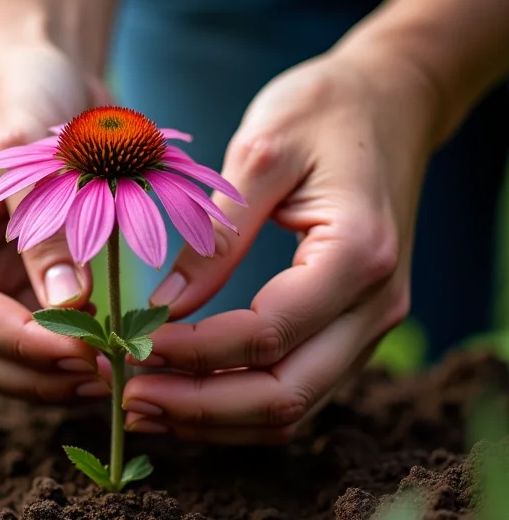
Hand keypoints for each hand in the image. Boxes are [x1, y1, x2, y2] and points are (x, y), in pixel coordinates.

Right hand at [0, 39, 110, 400]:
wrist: (40, 78)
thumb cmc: (26, 90)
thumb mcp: (34, 139)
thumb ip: (46, 219)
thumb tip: (68, 301)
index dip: (22, 341)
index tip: (85, 350)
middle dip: (37, 372)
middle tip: (105, 373)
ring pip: (2, 361)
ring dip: (53, 378)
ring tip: (112, 373)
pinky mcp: (14, 286)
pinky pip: (33, 342)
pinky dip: (67, 358)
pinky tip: (108, 355)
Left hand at [123, 42, 440, 442]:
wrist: (392, 101)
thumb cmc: (326, 110)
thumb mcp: (262, 151)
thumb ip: (217, 235)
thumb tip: (164, 307)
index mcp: (357, 255)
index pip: (266, 335)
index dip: (191, 353)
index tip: (131, 347)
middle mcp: (374, 306)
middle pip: (284, 396)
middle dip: (198, 407)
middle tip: (128, 399)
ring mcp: (370, 324)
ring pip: (292, 408)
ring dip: (214, 419)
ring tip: (145, 406)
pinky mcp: (353, 328)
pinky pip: (296, 388)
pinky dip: (239, 404)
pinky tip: (187, 393)